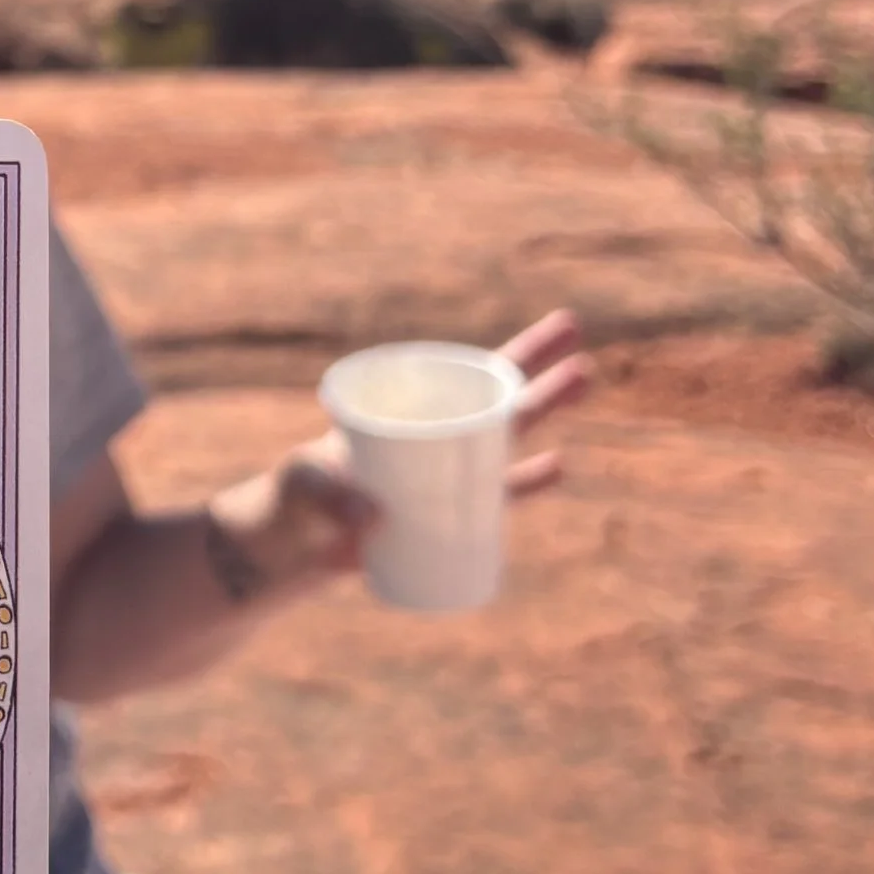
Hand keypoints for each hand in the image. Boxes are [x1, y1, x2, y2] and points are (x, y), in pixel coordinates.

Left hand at [208, 308, 593, 613]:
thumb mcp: (299, 485)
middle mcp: (431, 435)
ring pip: (502, 446)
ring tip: (581, 395)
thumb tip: (375, 517)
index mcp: (403, 408)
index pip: (461, 371)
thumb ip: (327, 495)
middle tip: (584, 355)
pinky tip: (556, 467)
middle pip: (494, 401)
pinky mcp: (444, 518)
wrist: (289, 549)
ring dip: (542, 423)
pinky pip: (492, 502)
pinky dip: (521, 486)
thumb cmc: (292, 501)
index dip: (516, 351)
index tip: (563, 324)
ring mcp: (442, 477)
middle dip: (540, 378)